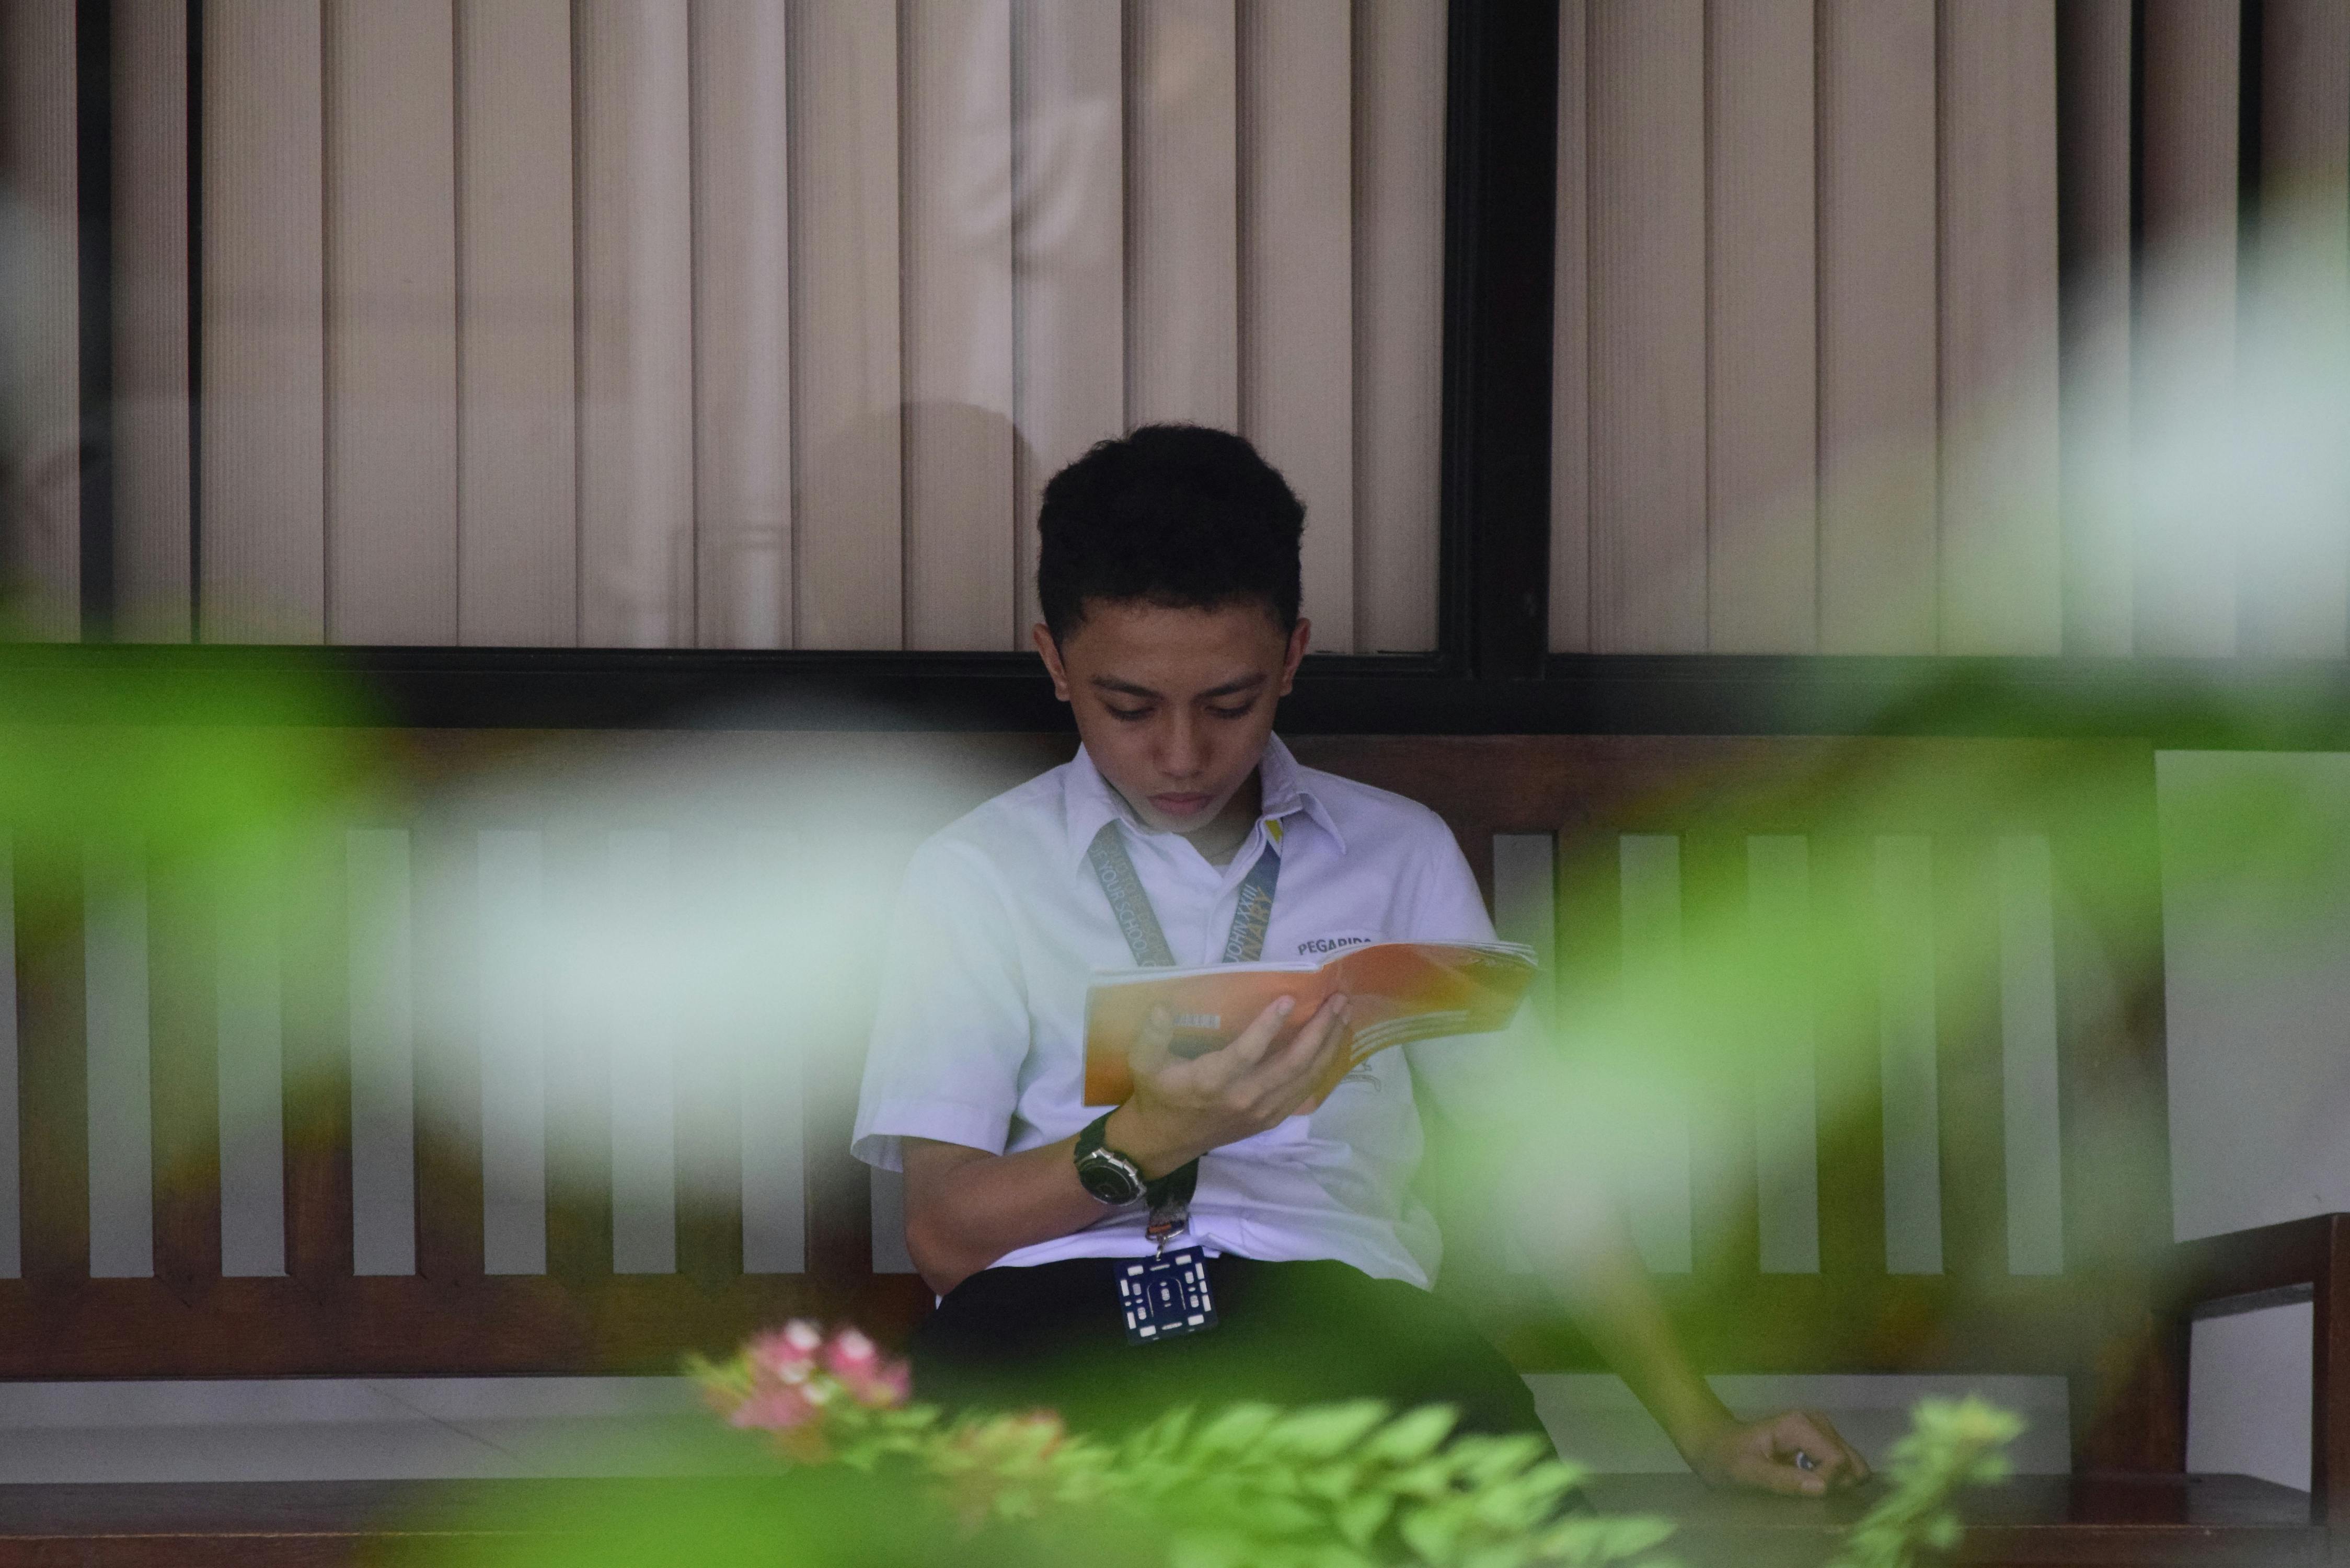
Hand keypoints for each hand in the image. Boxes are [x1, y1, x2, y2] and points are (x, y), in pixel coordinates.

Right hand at [1106, 993, 1351, 1176]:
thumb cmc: (1158, 1094)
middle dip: (1320, 1030)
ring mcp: (1262, 1111)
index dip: (1269, 1026)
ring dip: (1329, 1045)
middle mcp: (1244, 1098)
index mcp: (1213, 1081)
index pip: (1248, 1052)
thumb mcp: (1144, 1062)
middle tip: (1338, 1000)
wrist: (1165, 1142)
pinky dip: (1323, 1066)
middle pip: (1292, 1063)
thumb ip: (1151, 1034)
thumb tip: (1162, 1007)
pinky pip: (1305, 1090)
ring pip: (1306, 1077)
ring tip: (1344, 1014)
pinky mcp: (1271, 1118)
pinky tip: (1334, 1044)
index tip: (1290, 998)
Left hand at [1685, 1408, 1870, 1496]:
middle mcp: (1816, 1421)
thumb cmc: (1727, 1459)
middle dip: (1838, 1485)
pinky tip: (1810, 1484)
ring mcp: (1822, 1429)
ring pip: (1852, 1465)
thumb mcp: (1748, 1473)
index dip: (1829, 1484)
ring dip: (1837, 1484)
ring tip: (1809, 1491)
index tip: (1807, 1496)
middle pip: (1851, 1462)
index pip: (1838, 1460)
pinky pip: (1843, 1465)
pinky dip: (1834, 1480)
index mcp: (1799, 1425)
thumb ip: (1783, 1480)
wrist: (1717, 1445)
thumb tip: (1823, 1488)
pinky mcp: (1822, 1440)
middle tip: (1811, 1496)